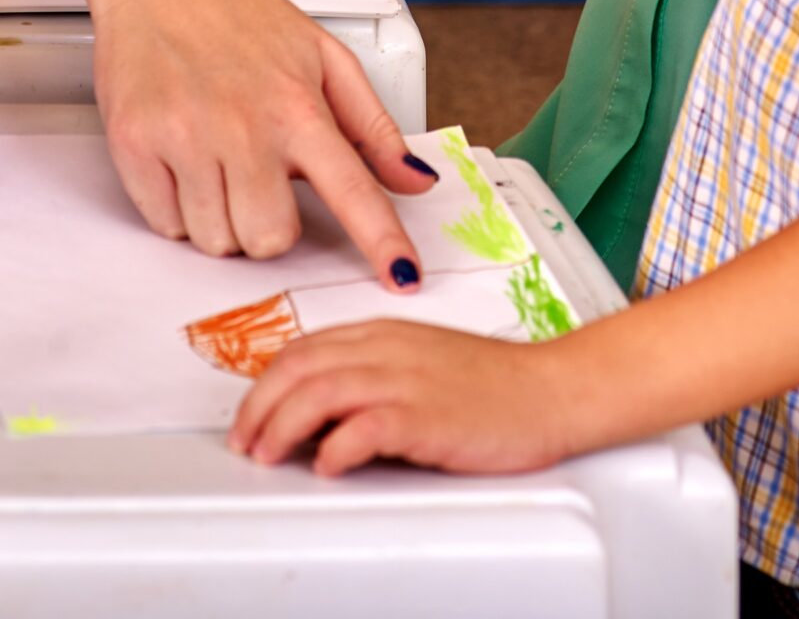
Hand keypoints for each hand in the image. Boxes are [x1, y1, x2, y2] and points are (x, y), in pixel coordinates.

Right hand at [8, 0, 437, 287]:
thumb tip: (413, 181)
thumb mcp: (324, 57)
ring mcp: (185, 137)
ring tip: (217, 161)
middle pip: (270, 240)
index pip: (353, 190)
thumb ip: (372, 128)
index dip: (381, 242)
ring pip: (215, 240)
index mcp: (299, 105)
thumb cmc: (242, 15)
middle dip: (268, 226)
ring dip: (220, 218)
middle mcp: (243, 125)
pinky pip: (165, 225)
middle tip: (259, 180)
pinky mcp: (134, 145)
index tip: (403, 277)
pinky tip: (183, 160)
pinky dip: (177, 208)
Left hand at [229, 321, 584, 475]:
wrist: (551, 390)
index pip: (302, 349)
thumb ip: (372, 374)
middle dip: (258, 407)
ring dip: (281, 426)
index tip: (250, 415)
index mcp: (383, 333)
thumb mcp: (421, 364)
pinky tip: (327, 465)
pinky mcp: (426, 415)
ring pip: (318, 392)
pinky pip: (364, 427)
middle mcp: (387, 350)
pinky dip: (335, 448)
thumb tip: (320, 412)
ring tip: (270, 455)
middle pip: (298, 367)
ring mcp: (406, 380)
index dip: (264, 384)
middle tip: (247, 442)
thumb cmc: (494, 385)